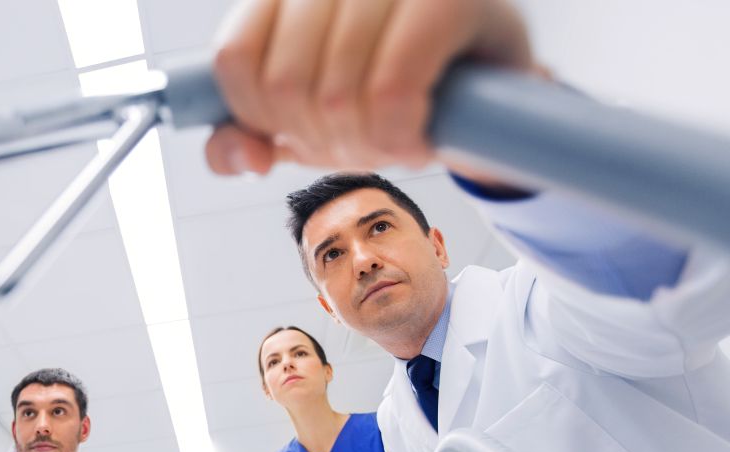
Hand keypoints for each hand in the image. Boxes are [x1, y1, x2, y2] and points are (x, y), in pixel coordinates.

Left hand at [206, 0, 534, 174]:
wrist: (494, 92)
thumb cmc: (390, 94)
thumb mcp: (306, 120)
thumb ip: (248, 135)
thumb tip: (246, 157)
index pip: (235, 58)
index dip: (259, 117)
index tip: (297, 130)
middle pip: (284, 83)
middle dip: (321, 139)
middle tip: (361, 142)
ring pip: (334, 92)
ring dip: (366, 145)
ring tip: (395, 140)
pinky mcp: (449, 0)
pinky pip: (391, 90)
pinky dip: (398, 137)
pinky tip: (416, 140)